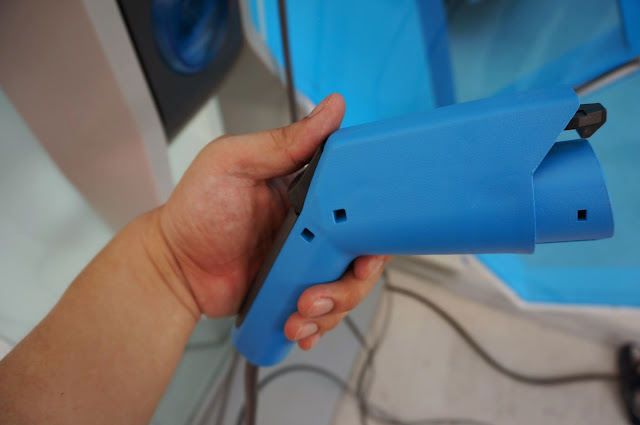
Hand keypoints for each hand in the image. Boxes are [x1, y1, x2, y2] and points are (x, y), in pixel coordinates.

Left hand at [157, 94, 390, 349]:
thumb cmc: (196, 211)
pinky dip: (317, 325)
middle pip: (362, 252)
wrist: (175, 268)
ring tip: (299, 312)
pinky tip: (298, 326)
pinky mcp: (297, 291)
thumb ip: (284, 140)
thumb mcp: (234, 162)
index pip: (359, 200)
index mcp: (308, 188)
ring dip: (331, 307)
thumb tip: (331, 109)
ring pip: (347, 287)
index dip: (373, 224)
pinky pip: (325, 311)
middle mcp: (315, 224)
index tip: (364, 245)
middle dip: (349, 281)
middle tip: (317, 291)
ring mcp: (307, 261)